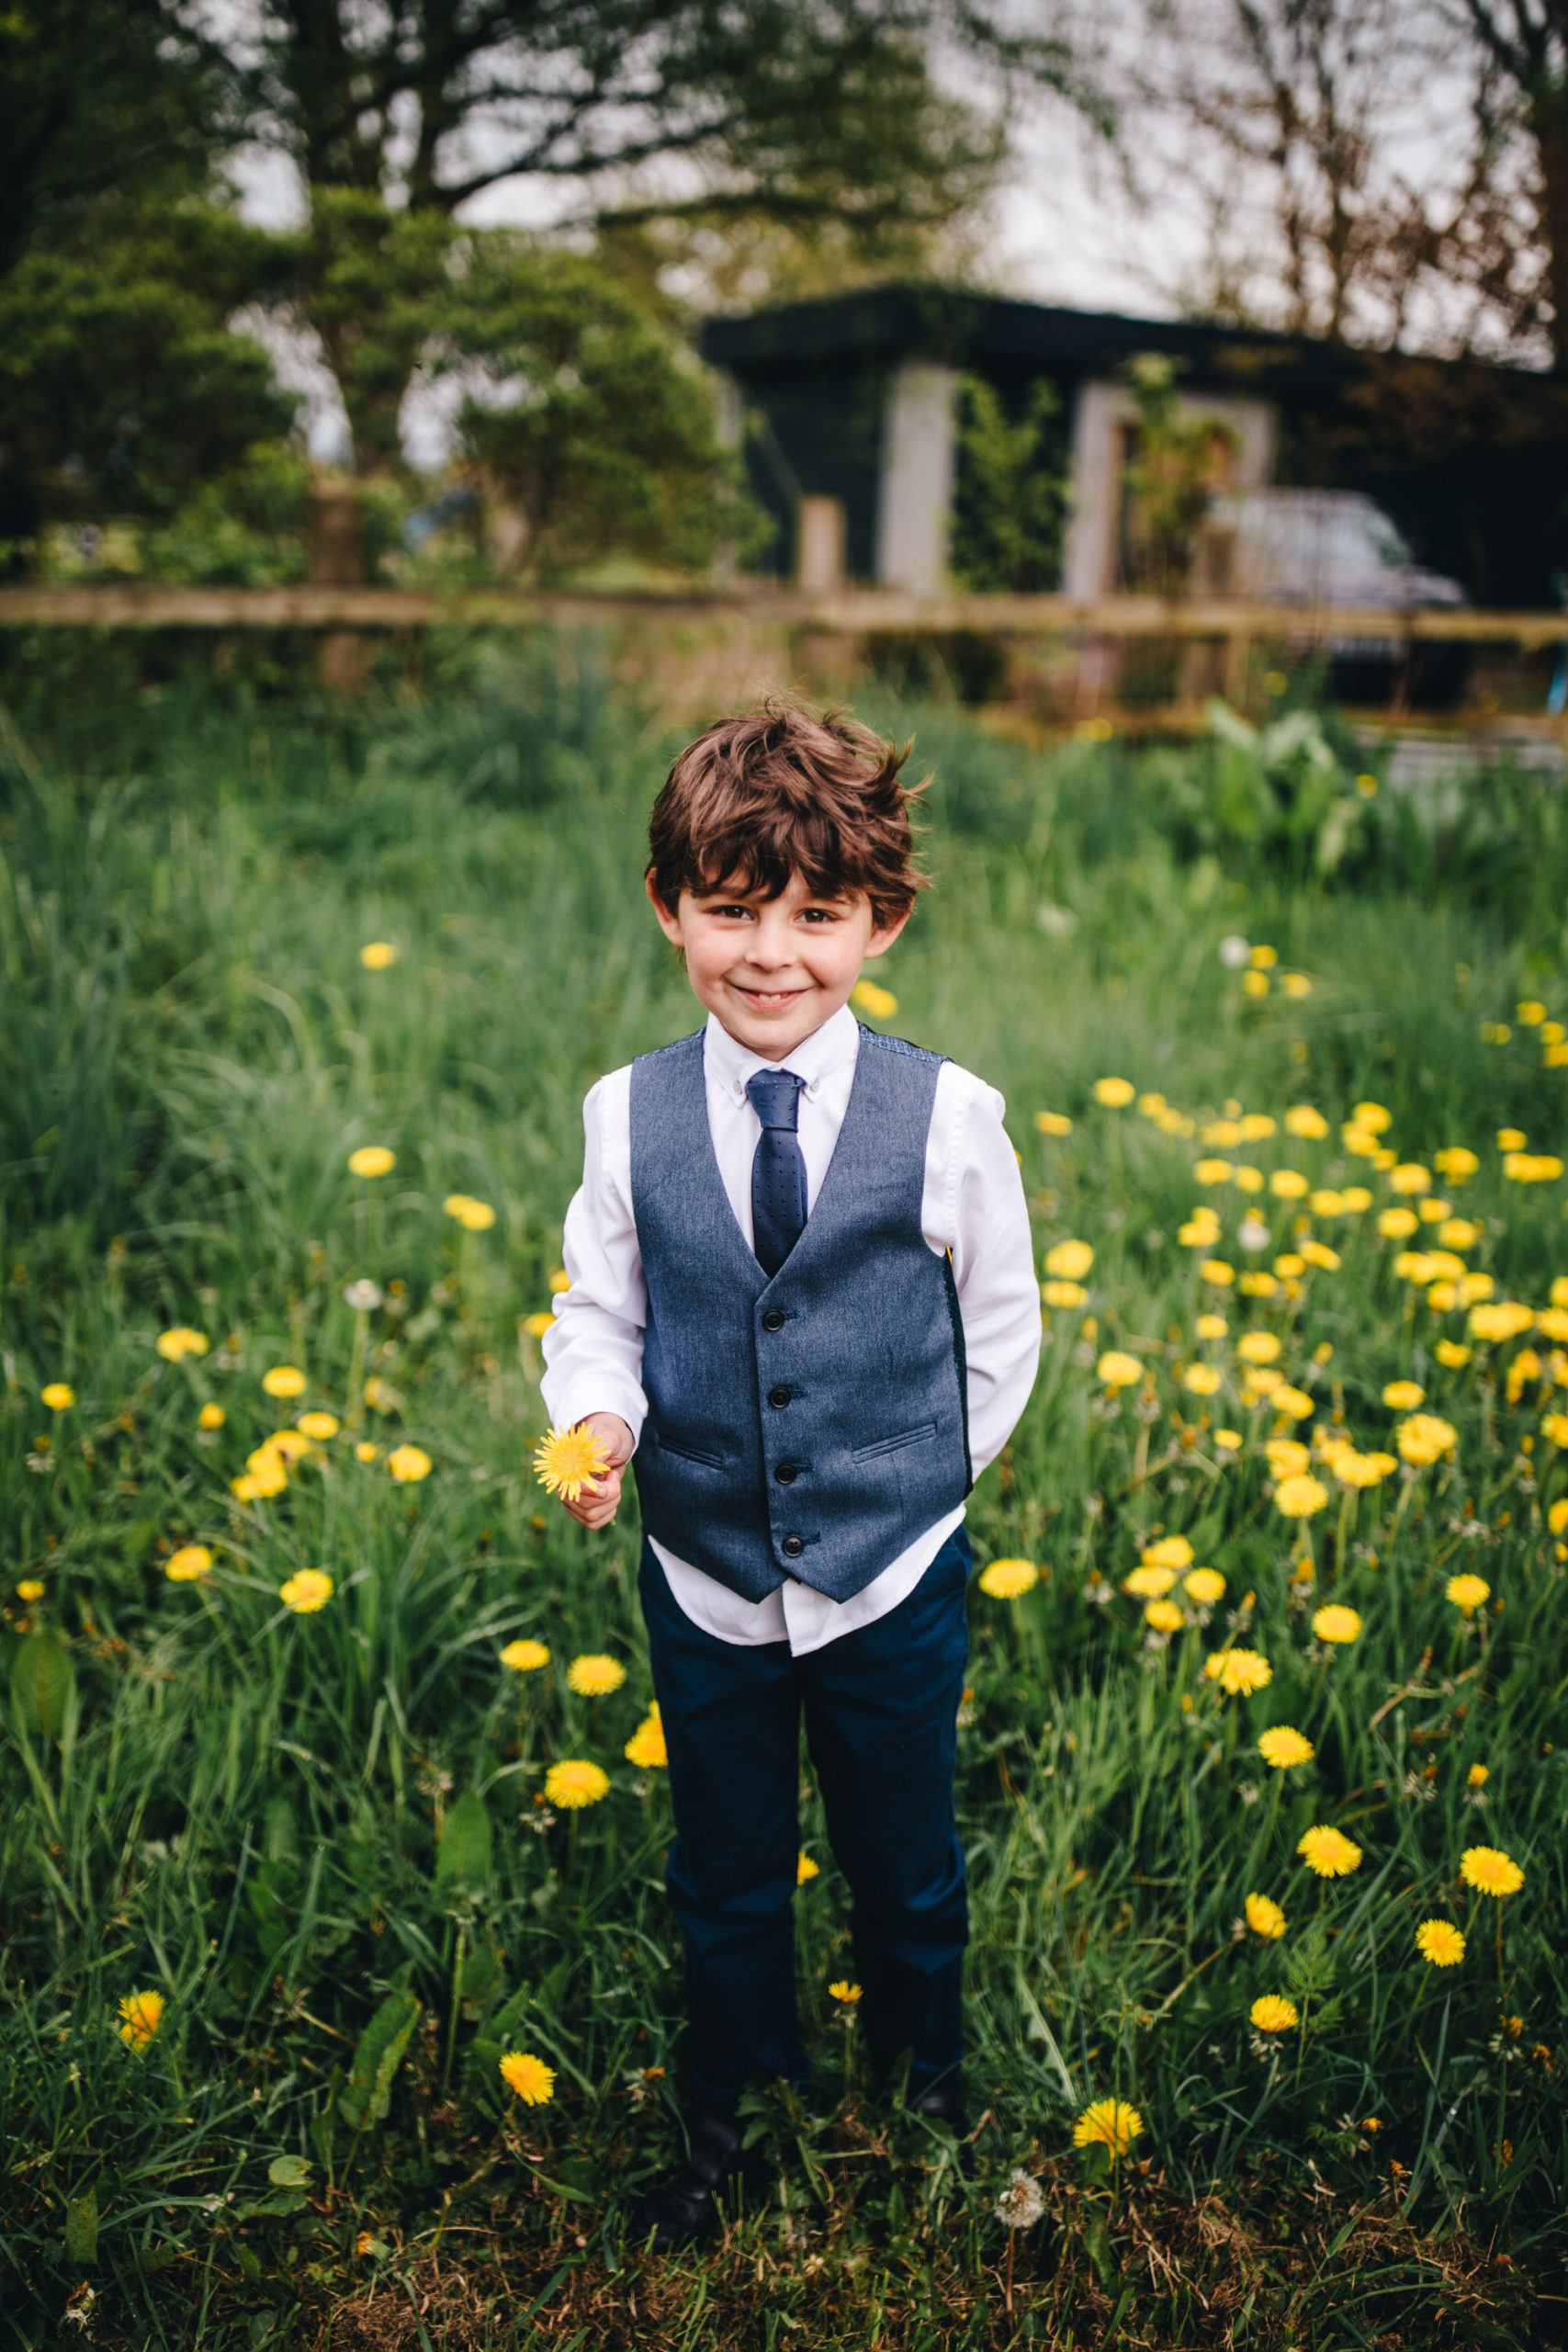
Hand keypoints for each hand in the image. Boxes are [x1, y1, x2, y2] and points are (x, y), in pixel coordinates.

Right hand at [560, 1412, 634, 1529]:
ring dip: (611, 1502)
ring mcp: (573, 1502)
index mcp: (565, 1469)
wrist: (613, 1443)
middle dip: (610, 1492)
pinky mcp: (582, 1511)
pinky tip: (611, 1498)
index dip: (591, 1490)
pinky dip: (608, 1514)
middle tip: (612, 1473)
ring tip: (611, 1482)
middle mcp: (565, 1488)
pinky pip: (594, 1524)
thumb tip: (589, 1468)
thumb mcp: (608, 1438)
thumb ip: (598, 1451)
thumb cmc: (609, 1437)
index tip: (608, 1479)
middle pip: (586, 1507)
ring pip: (592, 1517)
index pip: (572, 1489)